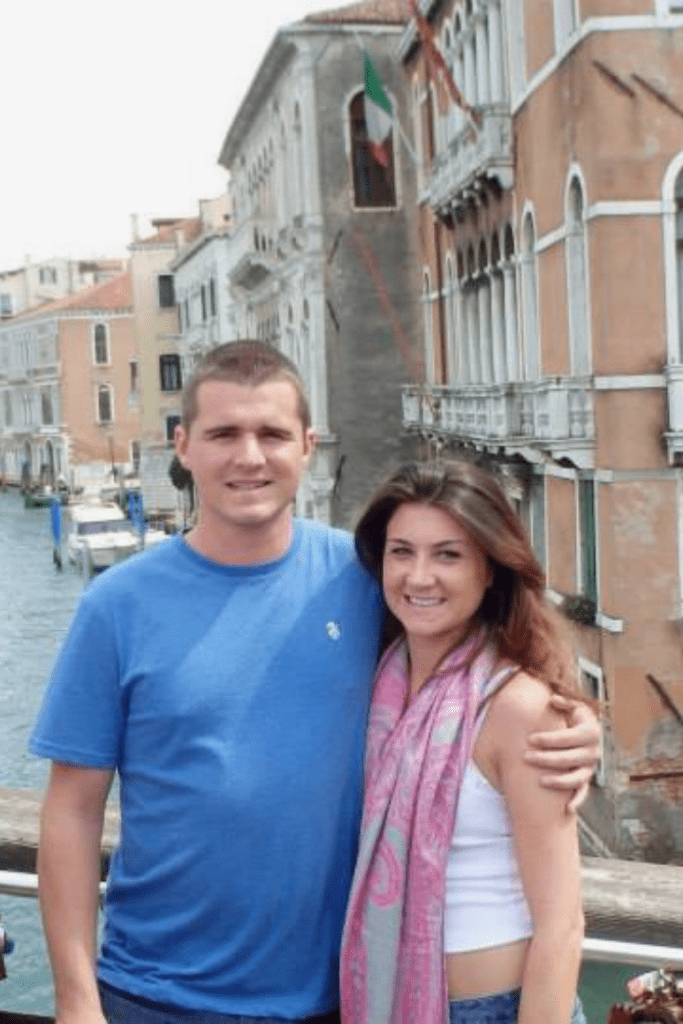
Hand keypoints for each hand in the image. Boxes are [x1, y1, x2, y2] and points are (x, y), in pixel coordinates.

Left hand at [524, 696, 599, 812]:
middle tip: (525, 757)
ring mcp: (591, 768)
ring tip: (540, 781)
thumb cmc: (577, 718)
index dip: (548, 739)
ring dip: (559, 781)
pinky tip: (567, 809)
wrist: (590, 732)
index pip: (567, 738)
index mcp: (590, 733)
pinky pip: (583, 792)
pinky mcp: (587, 779)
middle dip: (545, 758)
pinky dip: (577, 801)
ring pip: (576, 778)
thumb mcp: (575, 706)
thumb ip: (565, 701)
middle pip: (568, 759)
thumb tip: (553, 699)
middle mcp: (593, 752)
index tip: (530, 739)